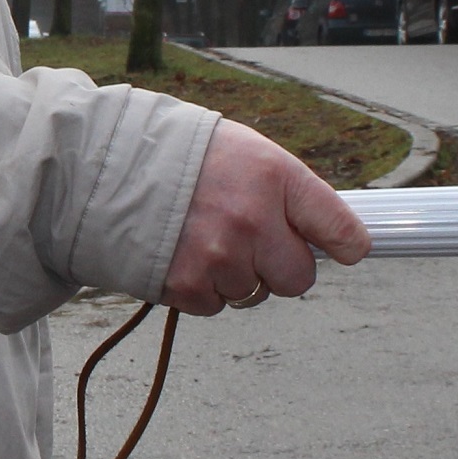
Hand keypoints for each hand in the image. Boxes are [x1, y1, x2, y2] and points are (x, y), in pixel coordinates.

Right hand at [159, 121, 371, 314]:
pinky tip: (182, 252)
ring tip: (203, 236)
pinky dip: (202, 288)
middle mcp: (252, 218)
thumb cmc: (182, 155)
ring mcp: (219, 256)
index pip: (336, 226)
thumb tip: (326, 234)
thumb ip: (285, 192)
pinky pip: (216, 305)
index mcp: (274, 176)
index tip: (349, 249)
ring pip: (254, 294)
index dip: (348, 244)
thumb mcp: (245, 153)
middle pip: (299, 277)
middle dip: (280, 267)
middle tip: (253, 244)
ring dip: (235, 276)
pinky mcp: (187, 285)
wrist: (107, 163)